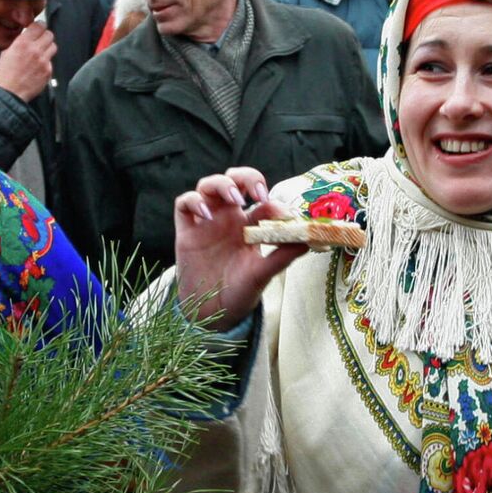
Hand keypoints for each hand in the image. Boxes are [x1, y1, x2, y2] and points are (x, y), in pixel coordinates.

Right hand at [0, 22, 55, 102]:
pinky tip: (37, 67)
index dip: (40, 26)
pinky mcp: (48, 71)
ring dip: (47, 48)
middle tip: (40, 41)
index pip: (40, 25)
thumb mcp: (6, 52)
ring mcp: (43, 61)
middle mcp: (35, 50)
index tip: (38, 29)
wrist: (9, 93)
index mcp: (22, 43)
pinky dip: (46, 63)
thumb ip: (17, 41)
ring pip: (53, 47)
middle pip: (49, 35)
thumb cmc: (5, 75)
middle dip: (45, 36)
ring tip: (40, 54)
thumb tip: (25, 34)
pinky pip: (51, 62)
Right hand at [174, 168, 306, 331]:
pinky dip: (194, 201)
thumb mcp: (262, 275)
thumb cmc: (239, 293)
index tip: (285, 216)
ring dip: (222, 184)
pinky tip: (205, 214)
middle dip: (246, 177)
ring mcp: (206, 222)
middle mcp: (228, 219)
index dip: (275, 203)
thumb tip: (307, 240)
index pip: (263, 202)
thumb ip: (282, 256)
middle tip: (258, 192)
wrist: (212, 315)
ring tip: (235, 199)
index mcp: (250, 226)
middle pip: (235, 180)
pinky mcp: (186, 232)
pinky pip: (183, 204)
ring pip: (209, 185)